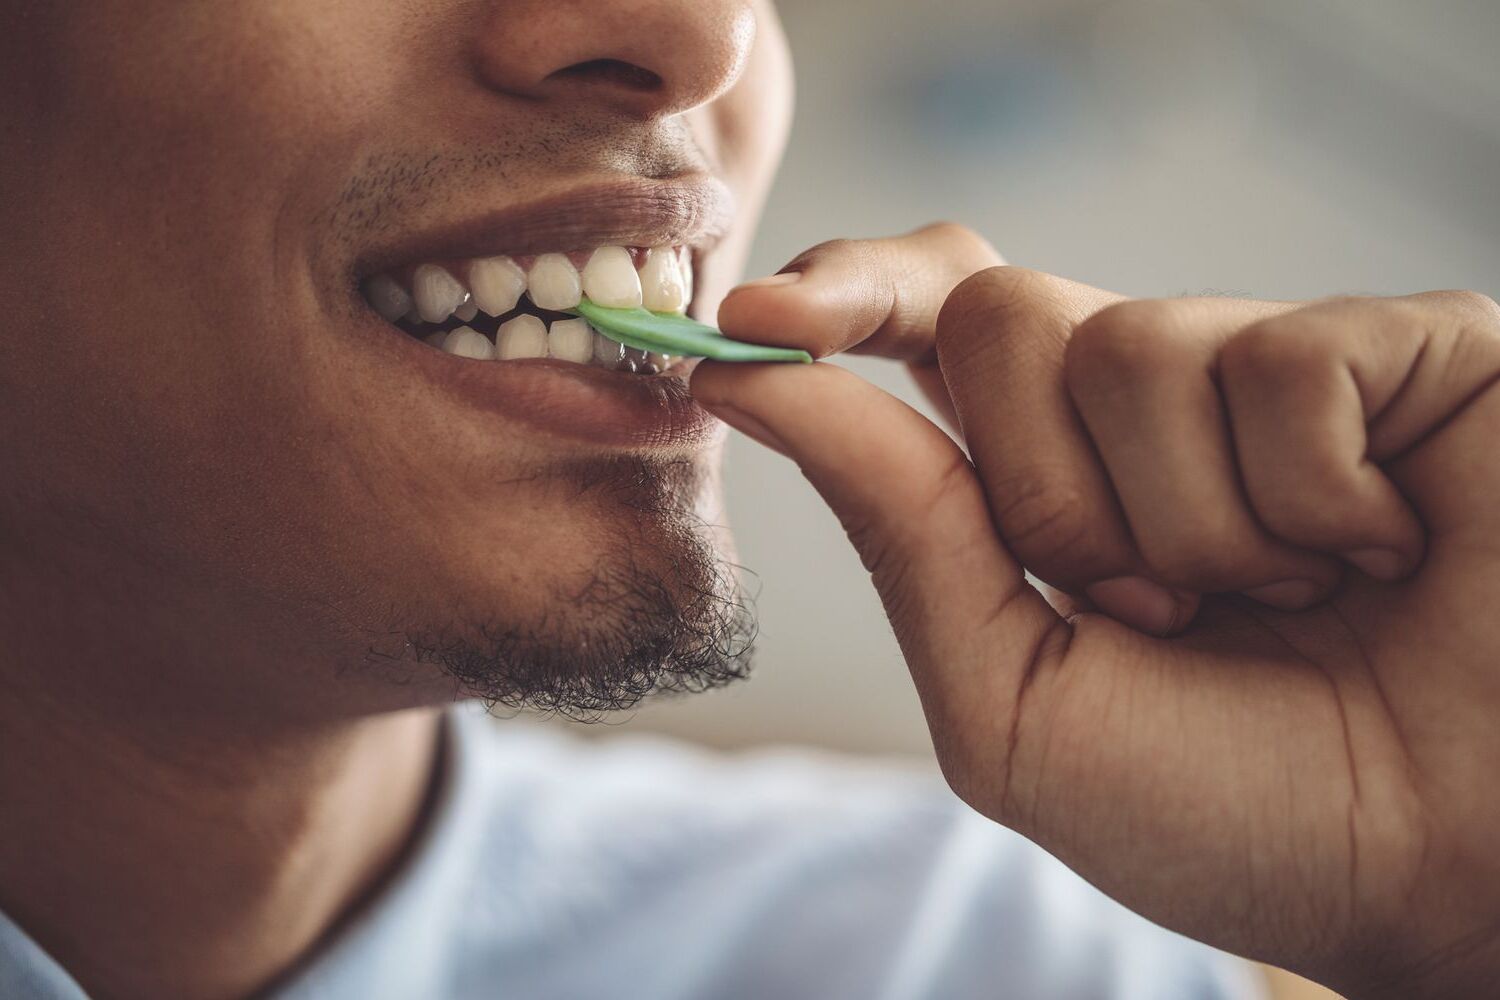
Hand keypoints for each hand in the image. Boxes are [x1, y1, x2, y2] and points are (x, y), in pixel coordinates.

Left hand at [692, 225, 1499, 999]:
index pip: (928, 317)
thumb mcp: (1013, 698)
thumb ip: (896, 530)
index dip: (843, 296)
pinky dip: (1315, 500)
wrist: (1447, 871)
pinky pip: (1282, 363)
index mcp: (1053, 470)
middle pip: (997, 318)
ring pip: (1127, 347)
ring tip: (1285, 602)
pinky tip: (1382, 552)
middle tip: (1158, 610)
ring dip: (1191, 529)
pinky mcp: (1401, 348)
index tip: (753, 322)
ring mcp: (1271, 362)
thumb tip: (749, 374)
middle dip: (1046, 498)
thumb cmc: (1233, 809)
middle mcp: (1152, 400)